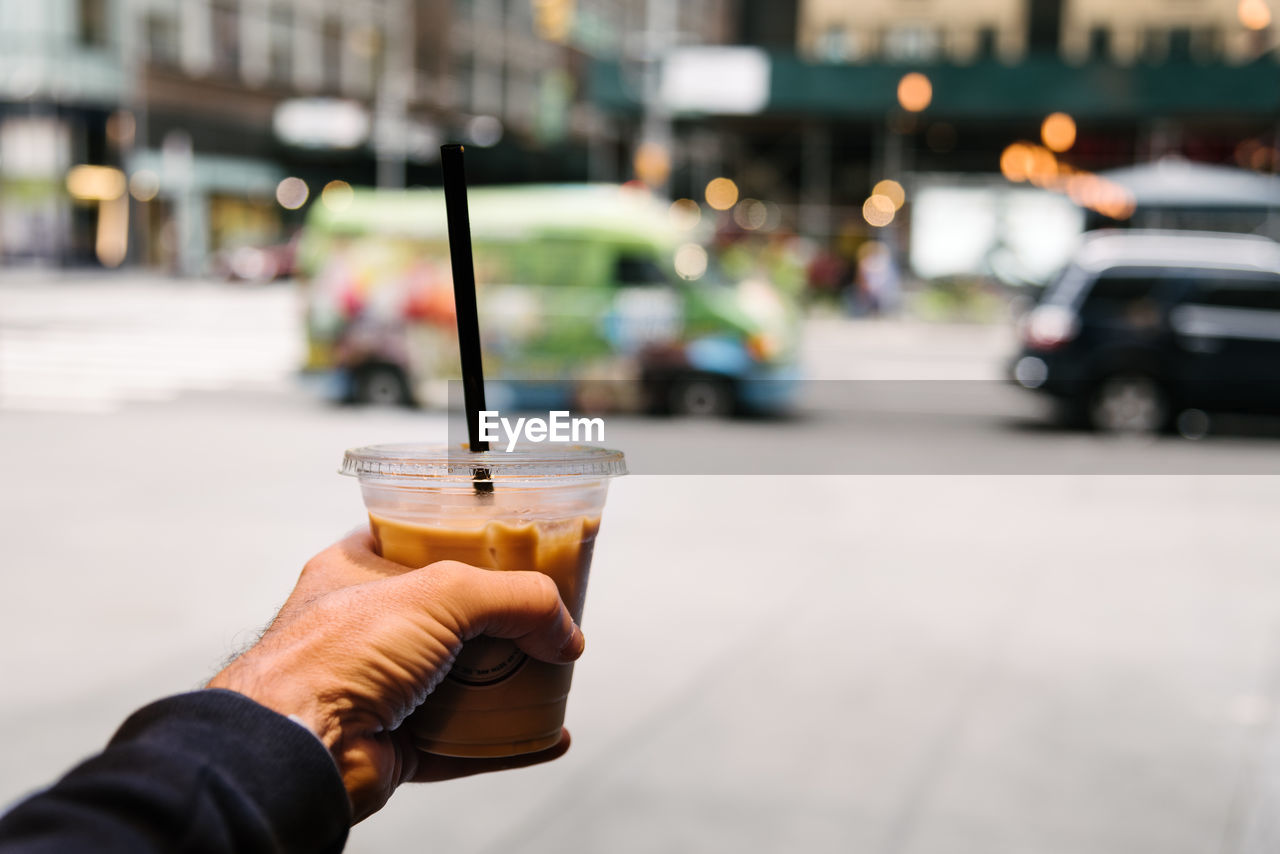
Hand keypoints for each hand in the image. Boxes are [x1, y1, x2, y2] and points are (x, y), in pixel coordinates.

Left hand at [207, 530, 584, 821]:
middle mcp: (368, 629)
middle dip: (503, 620)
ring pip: (462, 681)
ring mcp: (383, 688)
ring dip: (511, 681)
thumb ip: (515, 599)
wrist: (298, 746)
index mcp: (358, 574)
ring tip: (558, 671)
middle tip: (549, 616)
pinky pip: (466, 742)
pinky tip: (548, 736)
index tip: (517, 545)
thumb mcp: (440, 593)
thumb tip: (565, 631)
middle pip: (453, 616)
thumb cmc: (336, 654)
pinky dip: (508, 740)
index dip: (468, 541)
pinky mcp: (397, 743)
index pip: (419, 543)